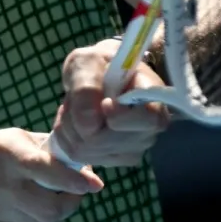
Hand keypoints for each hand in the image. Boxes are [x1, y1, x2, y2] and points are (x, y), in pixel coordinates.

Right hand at [0, 128, 102, 221]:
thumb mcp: (9, 139)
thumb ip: (46, 148)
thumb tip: (83, 160)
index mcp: (5, 153)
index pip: (46, 170)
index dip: (74, 181)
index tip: (94, 185)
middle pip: (50, 210)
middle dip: (69, 203)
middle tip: (72, 194)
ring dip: (55, 216)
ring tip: (48, 201)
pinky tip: (29, 212)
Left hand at [51, 38, 172, 168]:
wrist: (98, 75)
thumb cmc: (98, 64)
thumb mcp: (87, 62)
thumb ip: (87, 88)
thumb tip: (88, 125)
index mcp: (153, 99)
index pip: (149, 119)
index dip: (122, 117)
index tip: (104, 103)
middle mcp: (148, 129)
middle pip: (107, 141)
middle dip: (79, 118)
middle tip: (75, 97)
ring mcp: (132, 148)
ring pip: (88, 150)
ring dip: (70, 126)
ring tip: (75, 106)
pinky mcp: (113, 159)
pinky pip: (80, 156)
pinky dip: (67, 137)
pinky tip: (73, 120)